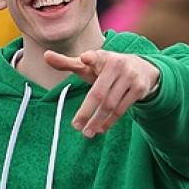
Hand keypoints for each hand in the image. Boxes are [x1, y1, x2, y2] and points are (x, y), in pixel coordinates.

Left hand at [45, 49, 159, 138]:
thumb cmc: (105, 68)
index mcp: (101, 57)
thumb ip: (66, 63)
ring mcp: (130, 77)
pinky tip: (101, 128)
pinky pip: (122, 109)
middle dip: (86, 112)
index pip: (95, 57)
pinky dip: (110, 121)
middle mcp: (118, 65)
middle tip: (75, 127)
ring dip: (98, 121)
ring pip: (111, 104)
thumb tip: (45, 56)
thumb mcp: (87, 65)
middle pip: (99, 93)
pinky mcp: (139, 89)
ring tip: (87, 132)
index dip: (90, 58)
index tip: (85, 58)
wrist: (142, 67)